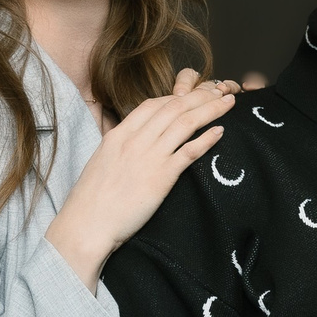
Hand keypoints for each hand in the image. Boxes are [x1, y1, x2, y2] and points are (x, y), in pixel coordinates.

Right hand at [47, 69, 236, 289]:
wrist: (88, 224)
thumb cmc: (91, 200)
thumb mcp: (101, 162)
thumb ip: (118, 148)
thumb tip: (129, 144)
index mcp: (119, 135)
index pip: (152, 105)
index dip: (175, 97)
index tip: (192, 96)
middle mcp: (135, 140)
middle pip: (174, 107)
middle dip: (200, 96)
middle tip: (219, 91)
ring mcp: (149, 157)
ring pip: (185, 123)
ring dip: (210, 109)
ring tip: (229, 103)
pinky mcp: (162, 177)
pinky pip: (189, 151)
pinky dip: (207, 139)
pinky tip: (220, 131)